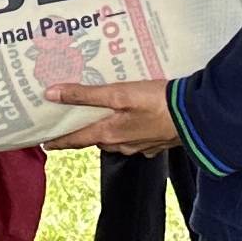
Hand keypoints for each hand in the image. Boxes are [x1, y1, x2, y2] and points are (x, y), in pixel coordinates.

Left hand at [44, 78, 180, 153]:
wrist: (196, 117)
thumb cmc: (157, 102)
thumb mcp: (119, 93)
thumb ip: (86, 94)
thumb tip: (52, 94)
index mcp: (109, 134)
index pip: (75, 139)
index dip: (59, 141)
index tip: (45, 143)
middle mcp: (121, 145)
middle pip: (95, 139)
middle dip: (84, 131)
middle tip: (74, 120)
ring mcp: (139, 147)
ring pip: (115, 139)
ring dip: (107, 130)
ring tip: (103, 116)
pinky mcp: (155, 144)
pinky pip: (134, 139)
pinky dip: (128, 130)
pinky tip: (134, 119)